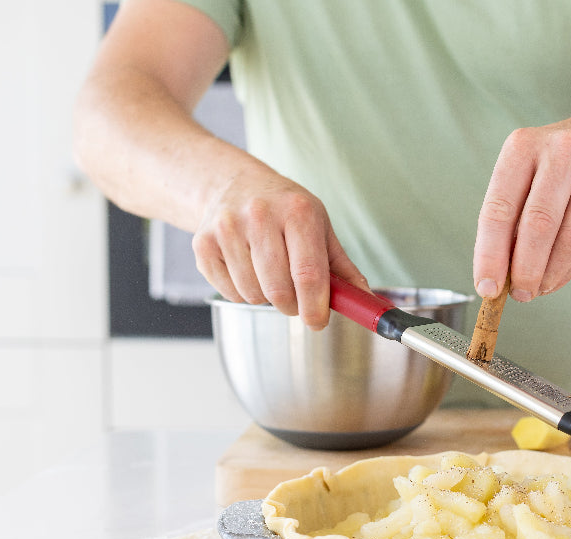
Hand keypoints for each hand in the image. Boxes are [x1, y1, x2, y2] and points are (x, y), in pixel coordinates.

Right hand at [191, 167, 367, 329]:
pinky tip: (248, 270)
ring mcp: (227, 228)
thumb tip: (367, 304)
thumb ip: (342, 270)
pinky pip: (230, 293)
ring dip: (267, 298)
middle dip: (293, 306)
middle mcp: (260, 215)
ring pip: (253, 295)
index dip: (315, 306)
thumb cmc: (285, 211)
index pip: (308, 273)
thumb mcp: (320, 228)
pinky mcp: (203, 244)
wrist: (234, 185)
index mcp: (298, 211)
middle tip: (297, 299)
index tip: (318, 322)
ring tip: (270, 274)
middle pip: (279, 290)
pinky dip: (243, 293)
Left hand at [472, 109, 570, 300]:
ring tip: (538, 288)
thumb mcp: (526, 174)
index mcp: (523, 146)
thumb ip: (510, 219)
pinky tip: (558, 276)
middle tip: (519, 295)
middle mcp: (562, 151)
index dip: (490, 254)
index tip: (487, 287)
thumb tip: (498, 275)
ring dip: (551, 273)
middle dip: (525, 269)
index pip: (499, 209)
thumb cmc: (559, 164)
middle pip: (538, 224)